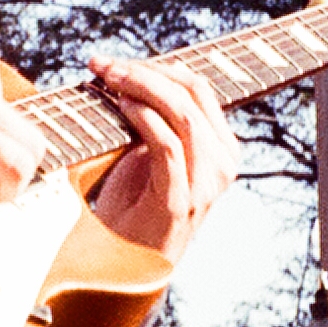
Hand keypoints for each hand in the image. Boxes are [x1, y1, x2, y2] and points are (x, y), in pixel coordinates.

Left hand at [83, 56, 235, 261]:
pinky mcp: (181, 202)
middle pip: (194, 93)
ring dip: (142, 89)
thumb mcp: (150, 155)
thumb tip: (133, 75)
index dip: (158, 66)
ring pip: (184, 114)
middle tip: (105, 66)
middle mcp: (222, 166)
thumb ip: (156, 121)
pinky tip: (120, 106)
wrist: (123, 265)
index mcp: (220, 150)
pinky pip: (168, 145)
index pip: (200, 89)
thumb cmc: (133, 207)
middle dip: (146, 72)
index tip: (117, 61)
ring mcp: (206, 186)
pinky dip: (143, 118)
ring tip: (108, 80)